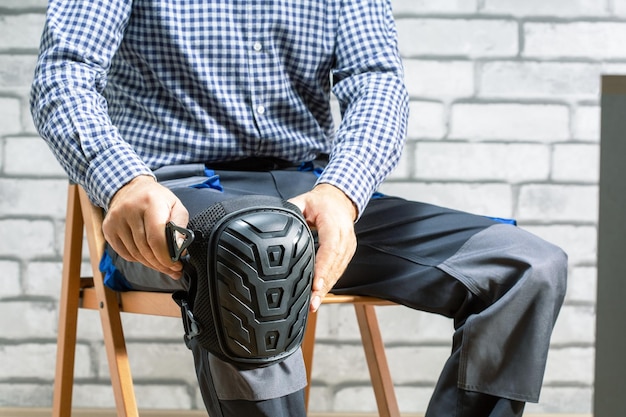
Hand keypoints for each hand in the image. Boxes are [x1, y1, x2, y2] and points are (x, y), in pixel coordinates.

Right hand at [102, 175, 188, 278]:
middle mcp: (130, 210)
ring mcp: (116, 220)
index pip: (156, 237)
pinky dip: (138, 259)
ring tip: (162, 266)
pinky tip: (148, 258)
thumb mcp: (175, 205)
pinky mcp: (108, 228)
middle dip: (161, 263)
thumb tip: (179, 250)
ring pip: (135, 253)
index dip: (167, 256)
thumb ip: (180, 226)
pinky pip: (124, 253)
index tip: (176, 265)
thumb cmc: (156, 199)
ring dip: (151, 264)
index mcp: (150, 202)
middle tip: (173, 270)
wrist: (130, 188)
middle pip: (146, 248)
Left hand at [289, 184, 356, 311]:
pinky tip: (320, 295)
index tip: (315, 285)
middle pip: (335, 265)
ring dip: (327, 289)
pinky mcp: (347, 253)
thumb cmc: (321, 202)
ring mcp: (348, 246)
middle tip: (312, 303)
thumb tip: (273, 220)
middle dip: (324, 286)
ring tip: (314, 304)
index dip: (323, 268)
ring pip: (339, 271)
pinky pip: (339, 270)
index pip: (330, 248)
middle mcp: (345, 236)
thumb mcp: (304, 200)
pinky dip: (329, 283)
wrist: (340, 199)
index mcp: (333, 223)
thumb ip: (290, 210)